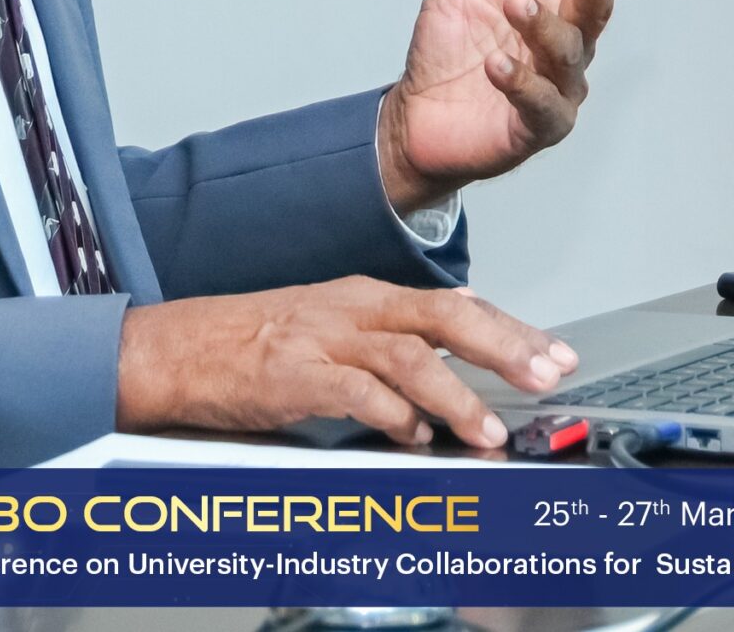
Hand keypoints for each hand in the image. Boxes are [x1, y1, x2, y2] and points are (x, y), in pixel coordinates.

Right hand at [115, 276, 579, 448]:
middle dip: (504, 346)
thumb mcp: (333, 324)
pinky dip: (389, 415)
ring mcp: (323, 339)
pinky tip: (410, 436)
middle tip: (545, 375)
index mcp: (367, 297)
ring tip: (485, 431)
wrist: (178, 348)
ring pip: (407, 356)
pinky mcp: (293, 374)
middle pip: (444, 316)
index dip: (511, 329)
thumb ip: (392, 336)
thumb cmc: (253, 343)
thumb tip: (456, 343)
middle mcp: (353, 310)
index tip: (555, 354)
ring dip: (454, 396)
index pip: (455, 306)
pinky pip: (353, 391)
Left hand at [379, 0, 652, 210]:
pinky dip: (522, 82)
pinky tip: (498, 63)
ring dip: (543, 27)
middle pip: (591, 12)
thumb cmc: (447, 53)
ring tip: (514, 1)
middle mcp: (565, 49)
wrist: (417, 118)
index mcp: (553, 9)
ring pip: (566, 55)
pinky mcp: (534, 130)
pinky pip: (539, 105)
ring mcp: (556, 90)